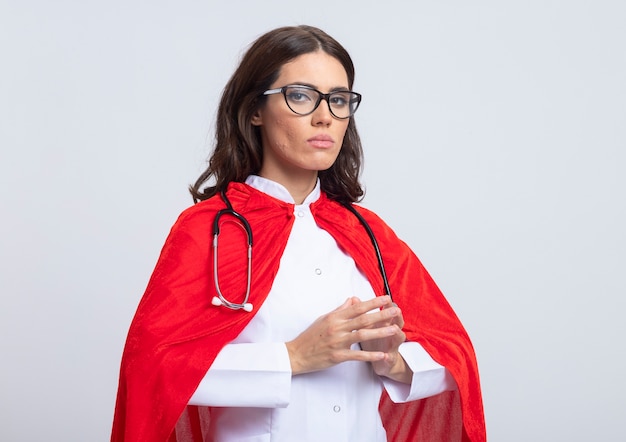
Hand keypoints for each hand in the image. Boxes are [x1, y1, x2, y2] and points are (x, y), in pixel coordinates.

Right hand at [285, 296, 403, 374]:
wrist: (296, 354)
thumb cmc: (310, 336)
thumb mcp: (324, 319)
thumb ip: (340, 310)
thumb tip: (352, 300)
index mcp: (334, 317)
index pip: (357, 307)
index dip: (373, 302)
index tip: (386, 298)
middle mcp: (337, 328)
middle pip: (363, 319)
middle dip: (381, 314)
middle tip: (396, 310)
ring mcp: (337, 342)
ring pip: (362, 335)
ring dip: (380, 332)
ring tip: (394, 329)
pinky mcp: (337, 356)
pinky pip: (357, 355)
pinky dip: (370, 355)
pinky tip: (382, 354)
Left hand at [356, 298, 412, 383]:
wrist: (380, 360)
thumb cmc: (372, 339)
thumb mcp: (367, 325)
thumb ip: (362, 312)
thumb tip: (354, 299)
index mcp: (385, 323)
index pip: (388, 311)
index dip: (387, 305)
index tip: (385, 297)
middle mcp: (391, 332)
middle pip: (397, 321)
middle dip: (396, 316)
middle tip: (396, 310)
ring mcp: (392, 345)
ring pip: (398, 338)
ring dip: (397, 333)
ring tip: (395, 329)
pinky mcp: (389, 359)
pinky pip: (389, 357)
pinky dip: (387, 356)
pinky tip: (385, 356)